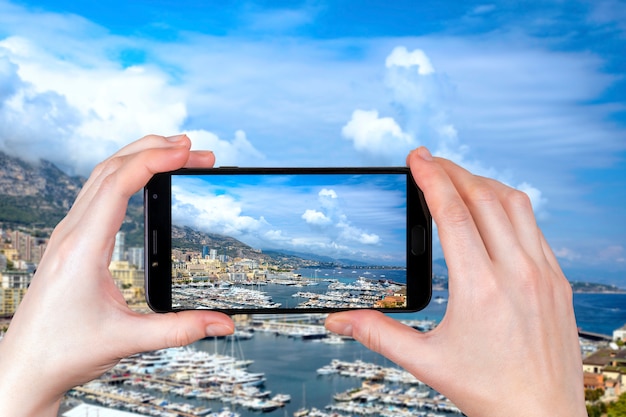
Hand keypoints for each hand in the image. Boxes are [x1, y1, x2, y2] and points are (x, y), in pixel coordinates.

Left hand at [0, 135, 234, 416]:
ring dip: (138, 158)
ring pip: (101, 176)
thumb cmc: (63, 351)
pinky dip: (125, 175)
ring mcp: (68, 234)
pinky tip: (143, 180)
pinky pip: (97, 192)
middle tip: (194, 149)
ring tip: (175, 154)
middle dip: (154, 150)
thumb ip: (180, 329)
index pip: (119, 184)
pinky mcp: (71, 241)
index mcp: (83, 247)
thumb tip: (224, 324)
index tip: (187, 151)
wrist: (24, 366)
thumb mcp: (127, 340)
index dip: (155, 160)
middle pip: (111, 168)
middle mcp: (72, 233)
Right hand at [325, 147, 585, 416]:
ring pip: (515, 204)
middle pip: (483, 198)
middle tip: (430, 161)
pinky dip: (509, 205)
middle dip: (453, 171)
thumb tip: (337, 321)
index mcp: (480, 289)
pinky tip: (493, 210)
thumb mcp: (425, 362)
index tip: (416, 157)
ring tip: (459, 178)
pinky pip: (534, 226)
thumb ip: (377, 334)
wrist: (543, 416)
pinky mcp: (557, 280)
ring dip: (483, 183)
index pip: (453, 214)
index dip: (431, 178)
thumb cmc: (488, 391)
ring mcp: (544, 273)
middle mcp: (517, 273)